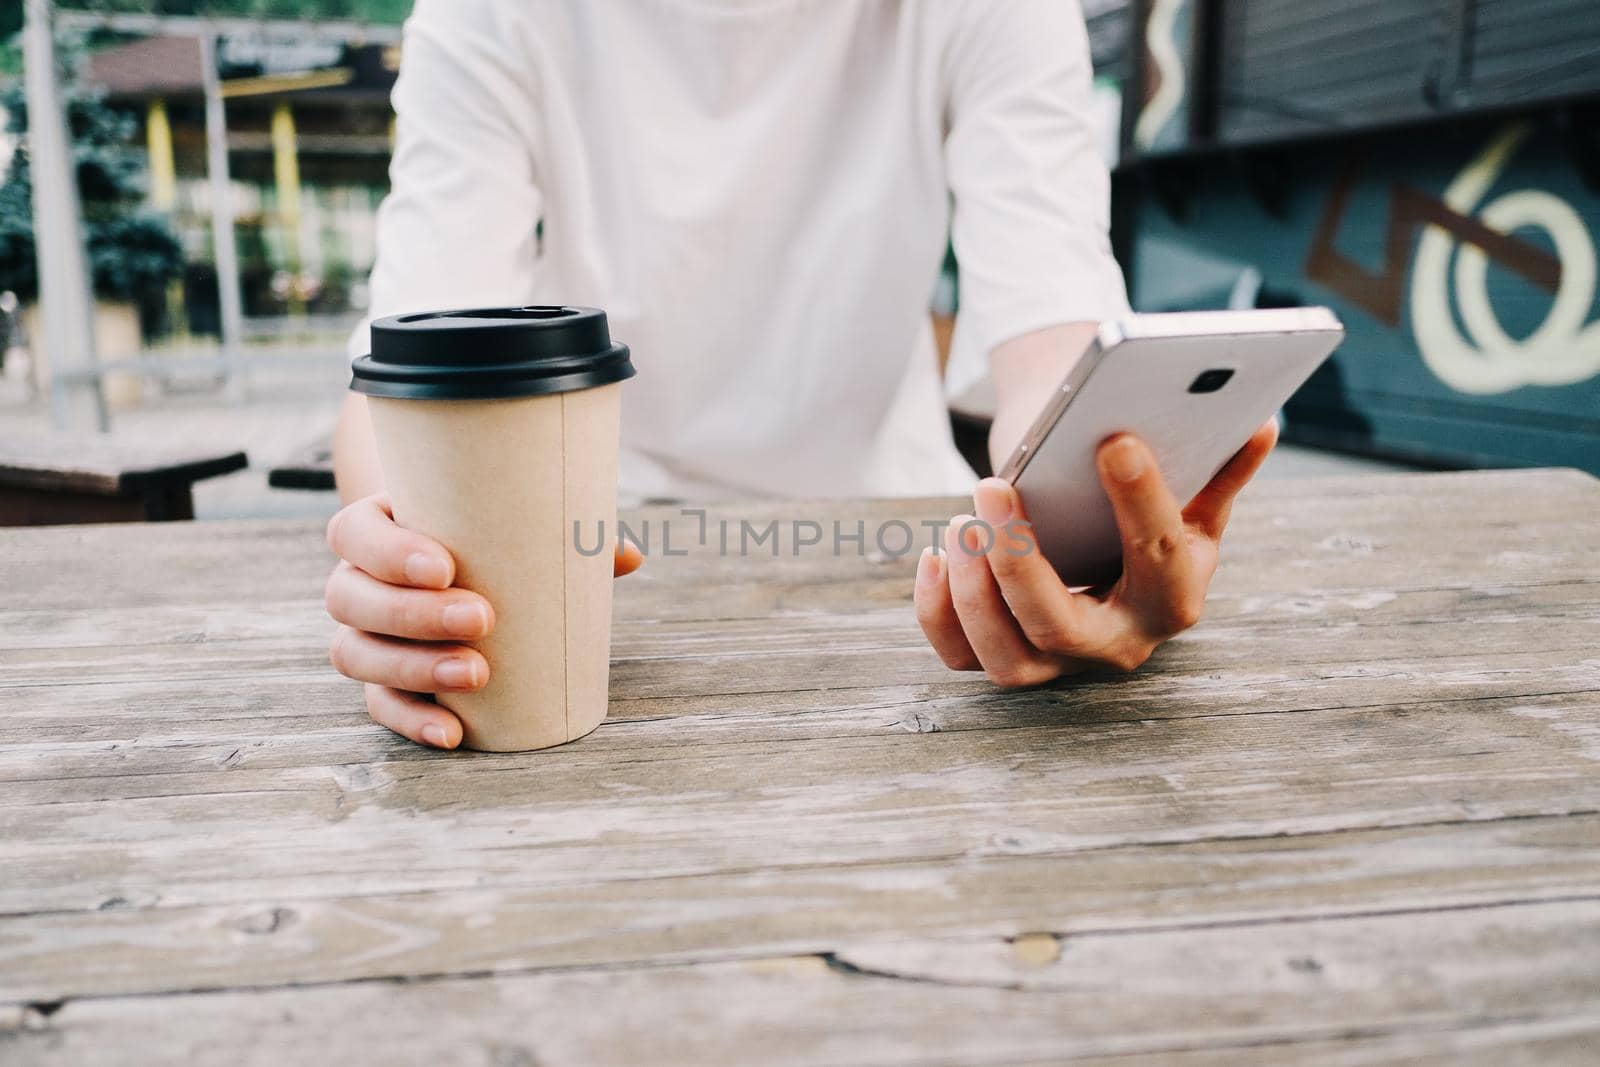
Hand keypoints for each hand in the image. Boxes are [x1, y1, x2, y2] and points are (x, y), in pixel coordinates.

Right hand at [324, 493, 643, 748]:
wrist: (463, 572)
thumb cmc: (491, 540)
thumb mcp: (517, 527)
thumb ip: (567, 534)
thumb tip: (629, 556)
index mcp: (376, 527)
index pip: (355, 534)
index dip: (388, 552)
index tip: (446, 566)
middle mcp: (356, 582)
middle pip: (351, 598)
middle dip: (413, 613)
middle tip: (483, 618)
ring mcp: (363, 636)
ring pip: (356, 654)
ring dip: (414, 667)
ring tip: (478, 673)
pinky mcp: (380, 683)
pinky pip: (380, 706)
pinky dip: (413, 721)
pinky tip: (452, 733)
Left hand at [914, 421, 1277, 685]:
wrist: (1107, 553)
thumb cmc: (1150, 519)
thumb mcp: (1193, 499)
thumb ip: (1221, 467)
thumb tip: (1261, 423)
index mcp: (1174, 600)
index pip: (1160, 558)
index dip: (1142, 500)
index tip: (1114, 439)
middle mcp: (1116, 644)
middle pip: (1060, 627)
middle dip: (1019, 563)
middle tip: (993, 487)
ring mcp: (1058, 661)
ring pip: (1005, 657)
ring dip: (973, 591)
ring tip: (962, 520)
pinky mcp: (1009, 657)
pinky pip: (960, 655)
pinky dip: (938, 611)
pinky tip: (934, 553)